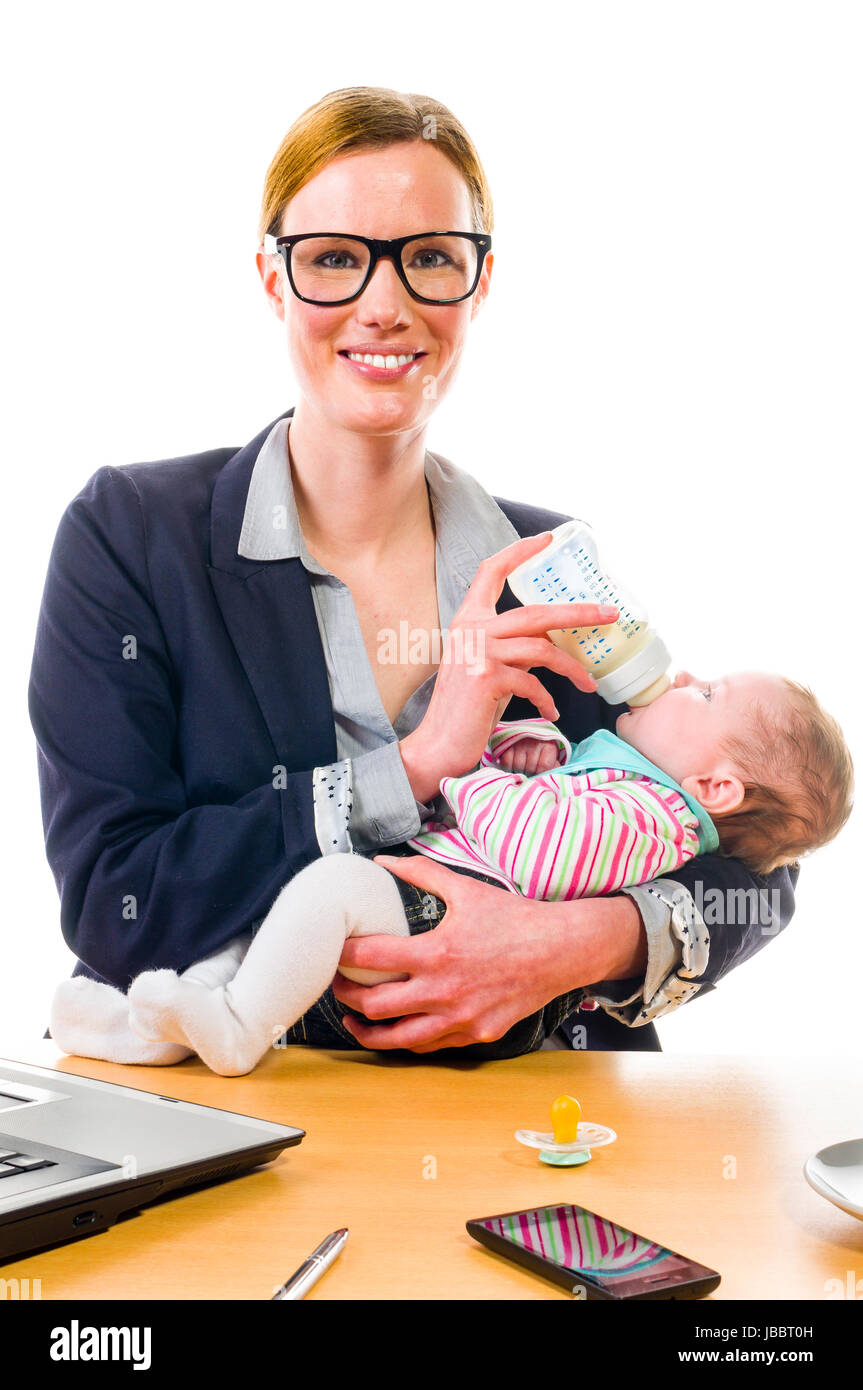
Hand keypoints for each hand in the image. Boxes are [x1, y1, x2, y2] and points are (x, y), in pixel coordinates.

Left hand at [331, 854, 578, 1051]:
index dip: (343, 956)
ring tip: (353, 1019)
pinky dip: (407, 1038)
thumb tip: (383, 862)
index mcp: (437, 954)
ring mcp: (461, 1019)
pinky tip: (397, 1028)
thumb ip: (421, 873)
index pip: (371, 959)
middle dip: (346, 995)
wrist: (561, 950)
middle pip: (374, 1006)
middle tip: (337, 984)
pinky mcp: (476, 1034)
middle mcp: (444, 992)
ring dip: (368, 1030)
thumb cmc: (514, 918)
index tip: (334, 951)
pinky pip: (431, 1045)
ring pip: (397, 1039)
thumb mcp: (465, 889)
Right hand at [398, 533, 618, 802]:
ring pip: (542, 648)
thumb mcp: (488, 666)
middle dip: (580, 613)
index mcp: (467, 620)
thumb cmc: (466, 709)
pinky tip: (552, 713)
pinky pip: (532, 683)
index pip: (490, 571)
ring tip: (589, 684)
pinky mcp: (485, 678)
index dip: (518, 552)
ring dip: (573, 668)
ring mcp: (477, 653)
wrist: (437, 745)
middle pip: (536, 611)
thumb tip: (552, 639)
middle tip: (610, 615)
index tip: (546, 539)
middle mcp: (470, 630)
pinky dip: (548, 700)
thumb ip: (512, 646)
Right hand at [496, 736, 561, 775]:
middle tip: (529, 770)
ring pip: (518, 767)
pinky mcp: (506, 744)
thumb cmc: (541, 750)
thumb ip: (554, 767)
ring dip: (518, 771)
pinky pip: (506, 763)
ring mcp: (519, 742)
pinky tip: (512, 764)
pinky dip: (508, 767)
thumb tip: (552, 776)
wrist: (527, 733)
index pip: (544, 766)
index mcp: (549, 745)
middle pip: (530, 768)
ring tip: (521, 767)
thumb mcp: (551, 757)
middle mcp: (534, 742)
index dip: (540, 773)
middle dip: (529, 772)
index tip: (538, 772)